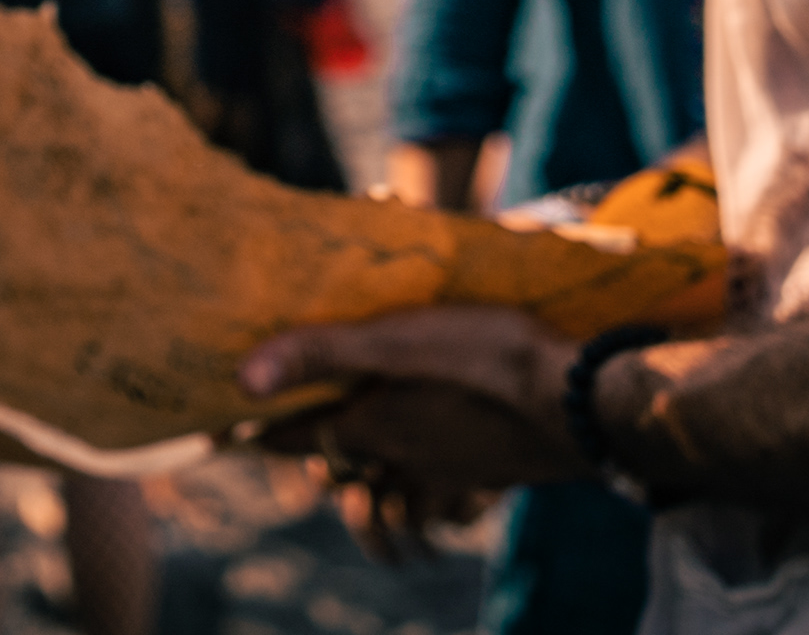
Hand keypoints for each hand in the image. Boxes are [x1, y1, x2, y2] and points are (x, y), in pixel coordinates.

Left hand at [241, 306, 594, 496]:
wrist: (584, 403)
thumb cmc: (487, 362)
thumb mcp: (398, 342)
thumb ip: (323, 353)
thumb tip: (243, 376)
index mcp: (374, 426)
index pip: (297, 436)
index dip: (258, 432)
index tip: (224, 430)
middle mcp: (405, 454)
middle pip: (340, 453)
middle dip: (308, 436)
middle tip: (280, 413)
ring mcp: (451, 464)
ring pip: (389, 463)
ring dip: (364, 446)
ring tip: (348, 417)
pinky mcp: (492, 461)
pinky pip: (437, 466)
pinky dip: (417, 449)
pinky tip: (429, 422)